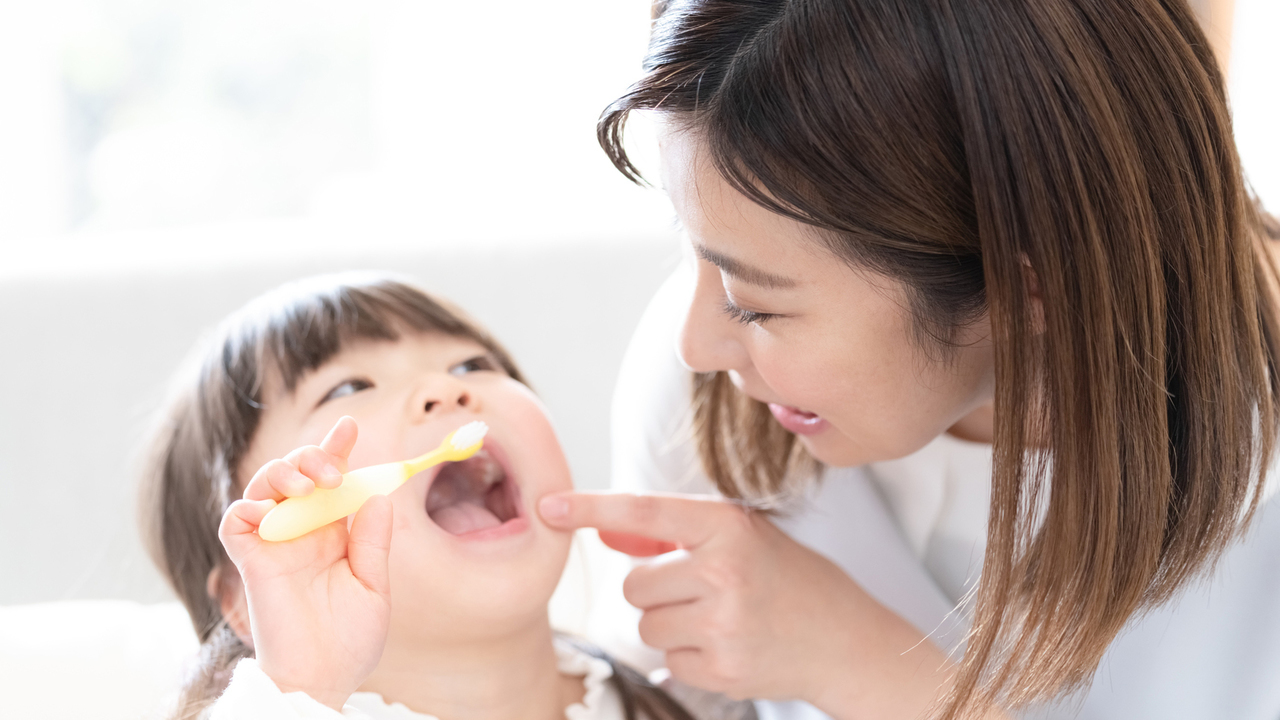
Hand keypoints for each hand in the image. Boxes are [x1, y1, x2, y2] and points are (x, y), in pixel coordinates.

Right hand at [219, 416, 392, 710]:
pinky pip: (235, 521)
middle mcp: (301, 530)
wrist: (324, 676)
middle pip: (295, 473)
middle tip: (331, 471)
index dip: (335, 450)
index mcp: (333, 531)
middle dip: (311, 457)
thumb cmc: (350, 639)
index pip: (331, 480)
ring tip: (308, 486)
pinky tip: (272, 510)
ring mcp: (274, 543)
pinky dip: (249, 506)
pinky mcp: (250, 560)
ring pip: (263, 486)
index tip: (348, 426)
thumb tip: (375, 497)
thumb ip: (372, 542)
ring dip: (283, 473)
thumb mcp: (374, 585)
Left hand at [538, 492, 962, 718]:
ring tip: (720, 618)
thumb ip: (669, 535)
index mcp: (728, 526)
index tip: (548, 505)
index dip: (591, 507)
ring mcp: (723, 623)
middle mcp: (724, 570)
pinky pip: (666, 660)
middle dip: (657, 590)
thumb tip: (603, 532)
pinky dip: (687, 657)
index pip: (645, 510)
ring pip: (644, 624)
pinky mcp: (721, 668)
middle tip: (706, 590)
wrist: (846, 640)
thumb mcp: (738, 539)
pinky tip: (728, 645)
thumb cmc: (787, 580)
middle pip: (634, 583)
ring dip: (669, 624)